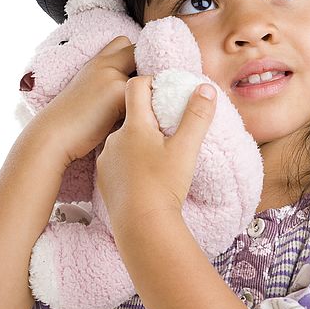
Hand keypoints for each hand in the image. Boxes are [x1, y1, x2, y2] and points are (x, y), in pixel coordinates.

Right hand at [27, 36, 135, 166]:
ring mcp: (111, 76)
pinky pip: (144, 96)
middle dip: (145, 66)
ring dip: (147, 89)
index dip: (136, 56)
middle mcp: (103, 64)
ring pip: (144, 75)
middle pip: (135, 50)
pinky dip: (145, 107)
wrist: (51, 137)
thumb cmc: (70, 123)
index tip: (140, 75)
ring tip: (143, 109)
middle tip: (145, 91)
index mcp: (95, 63)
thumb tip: (139, 90)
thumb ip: (109, 83)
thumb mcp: (89, 93)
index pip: (124, 43)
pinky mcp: (118, 93)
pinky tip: (139, 121)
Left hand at [95, 75, 216, 230]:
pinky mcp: (104, 179)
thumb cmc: (164, 185)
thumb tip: (205, 87)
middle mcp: (115, 138)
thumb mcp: (186, 148)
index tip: (166, 90)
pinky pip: (118, 161)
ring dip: (140, 141)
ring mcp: (106, 159)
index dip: (151, 81)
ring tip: (159, 156)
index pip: (136, 86)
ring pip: (125, 139)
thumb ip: (197, 115)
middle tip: (170, 126)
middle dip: (150, 115)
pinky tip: (145, 175)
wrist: (141, 226)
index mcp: (134, 126)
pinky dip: (131, 162)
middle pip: (131, 114)